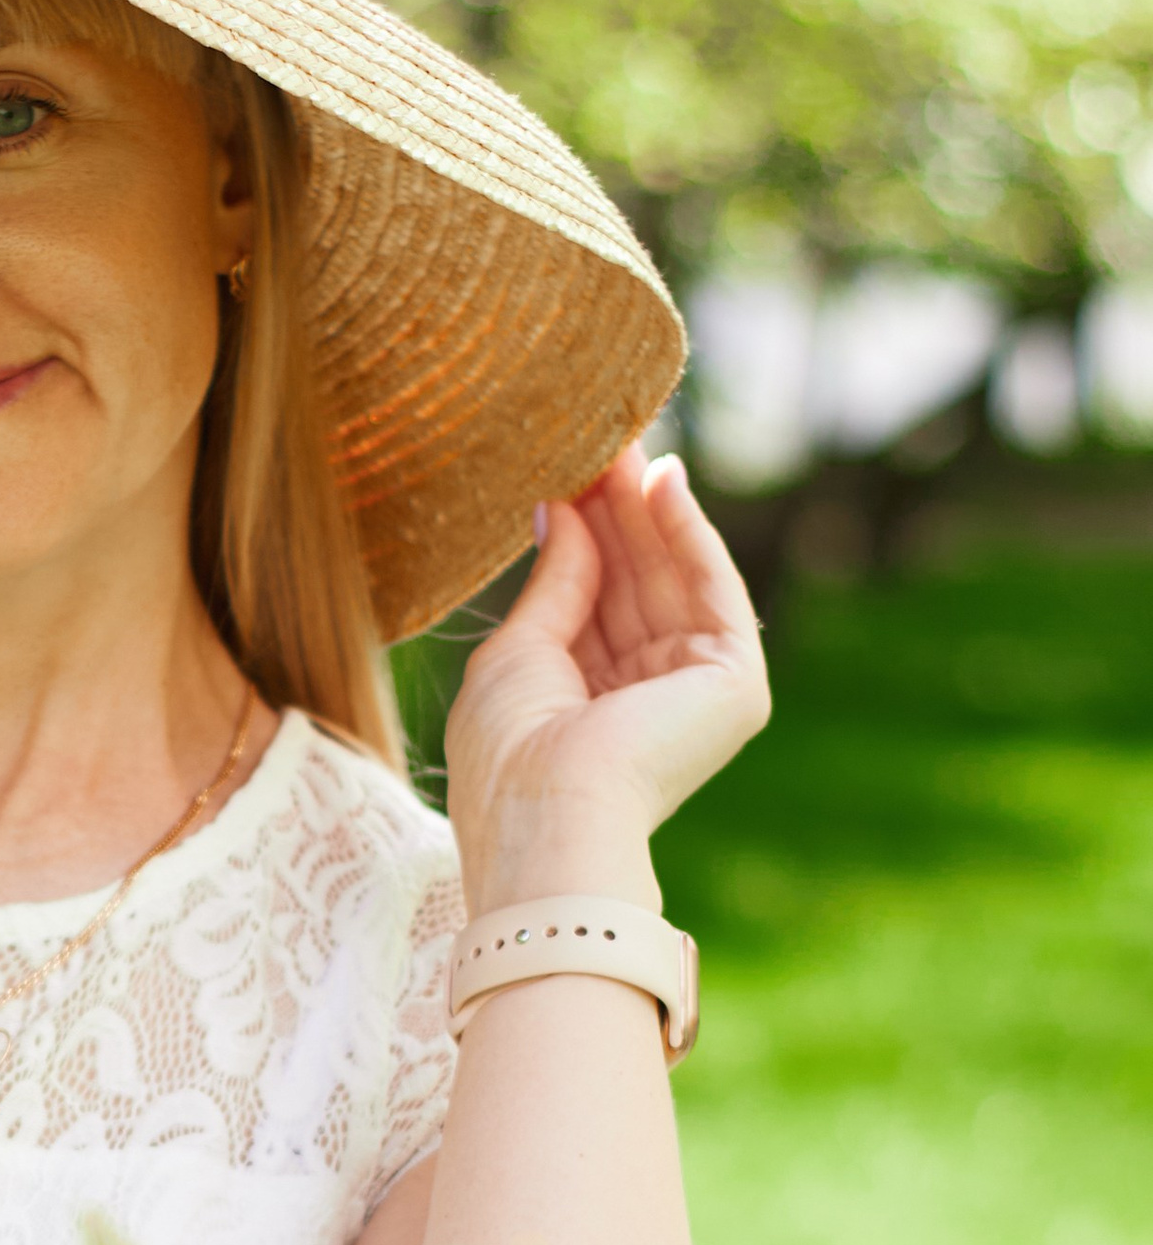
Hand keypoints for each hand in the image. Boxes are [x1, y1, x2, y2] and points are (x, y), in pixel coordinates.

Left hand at [444, 446, 769, 915]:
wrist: (545, 812)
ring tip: (623, 439)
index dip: (585, 529)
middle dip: (619, 507)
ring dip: (650, 507)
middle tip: (599, 432)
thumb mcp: (519, 650)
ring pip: (674, 578)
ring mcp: (695, 693)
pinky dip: (689, 535)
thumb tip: (560, 508)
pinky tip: (663, 481)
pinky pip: (712, 592)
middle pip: (637, 580)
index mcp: (592, 703)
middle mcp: (648, 698)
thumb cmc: (510, 753)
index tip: (570, 464)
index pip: (596, 598)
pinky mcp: (734, 686)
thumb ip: (553, 580)